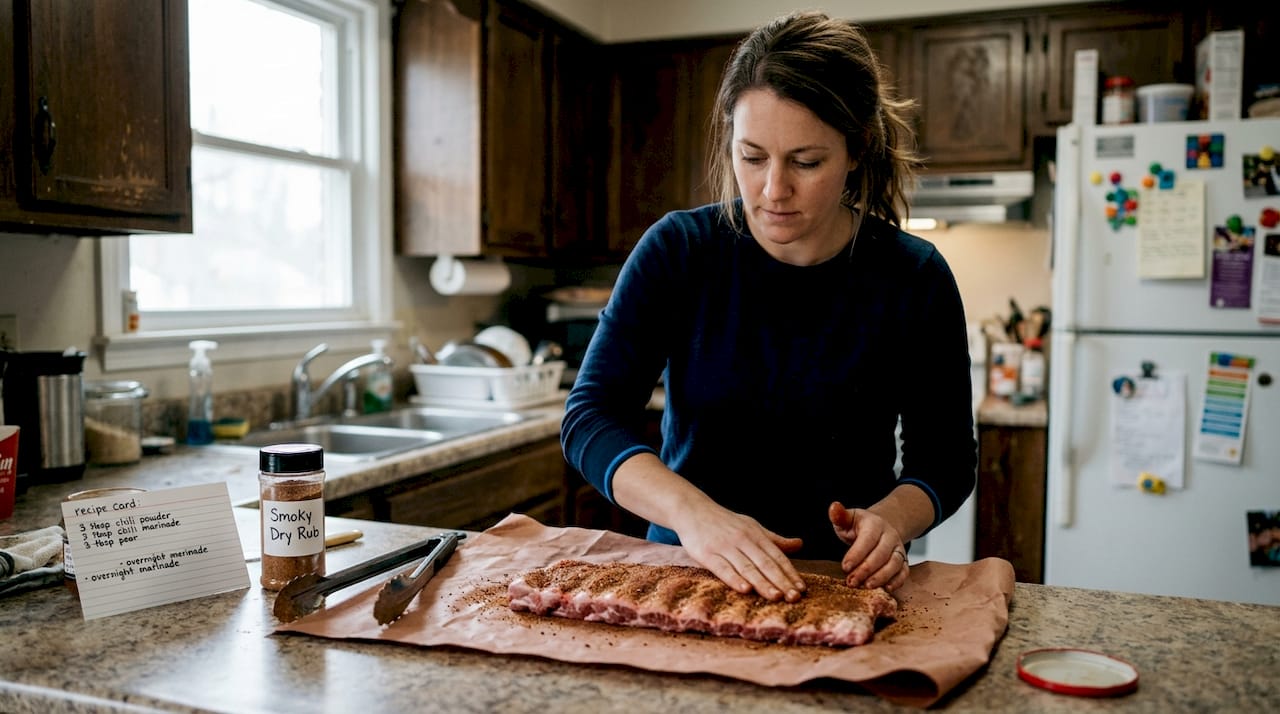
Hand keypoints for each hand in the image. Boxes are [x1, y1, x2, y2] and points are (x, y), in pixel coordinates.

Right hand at [674, 503, 805, 601]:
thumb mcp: (752, 527)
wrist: (693, 510)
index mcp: (756, 534)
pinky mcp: (706, 553)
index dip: (789, 573)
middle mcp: (742, 540)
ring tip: (776, 597)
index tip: (801, 589)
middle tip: (794, 597)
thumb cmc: (725, 523)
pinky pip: (722, 568)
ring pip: (747, 568)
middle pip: (765, 563)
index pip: (777, 556)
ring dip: (762, 583)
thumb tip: (800, 545)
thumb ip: (774, 540)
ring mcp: (724, 547)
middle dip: (781, 581)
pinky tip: (745, 590)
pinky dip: (734, 579)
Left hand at [829, 501, 908, 591]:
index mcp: (875, 524)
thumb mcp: (848, 519)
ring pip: (894, 563)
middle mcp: (890, 536)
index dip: (857, 554)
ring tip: (867, 586)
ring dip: (881, 577)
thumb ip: (840, 516)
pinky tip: (886, 589)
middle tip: (852, 582)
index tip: (845, 567)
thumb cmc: (859, 526)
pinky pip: (904, 572)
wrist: (880, 528)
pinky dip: (897, 581)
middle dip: (866, 569)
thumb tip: (834, 506)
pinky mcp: (904, 561)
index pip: (867, 539)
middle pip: (881, 554)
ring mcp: (898, 549)